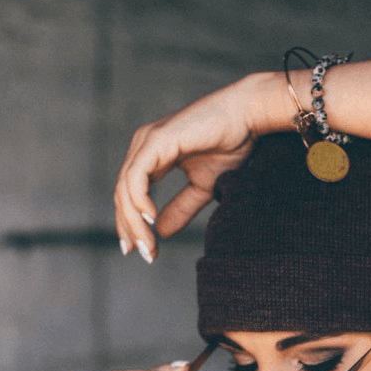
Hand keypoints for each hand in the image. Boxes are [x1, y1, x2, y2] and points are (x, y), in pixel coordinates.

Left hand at [113, 73, 285, 261]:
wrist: (247, 116)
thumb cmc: (230, 144)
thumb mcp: (203, 186)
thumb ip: (181, 207)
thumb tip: (161, 231)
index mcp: (150, 156)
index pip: (129, 194)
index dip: (131, 224)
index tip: (141, 250)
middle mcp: (143, 147)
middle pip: (122, 194)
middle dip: (130, 228)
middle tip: (145, 254)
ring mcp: (146, 142)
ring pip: (126, 189)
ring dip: (134, 221)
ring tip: (148, 246)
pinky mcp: (156, 141)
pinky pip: (136, 177)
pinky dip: (138, 200)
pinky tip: (149, 219)